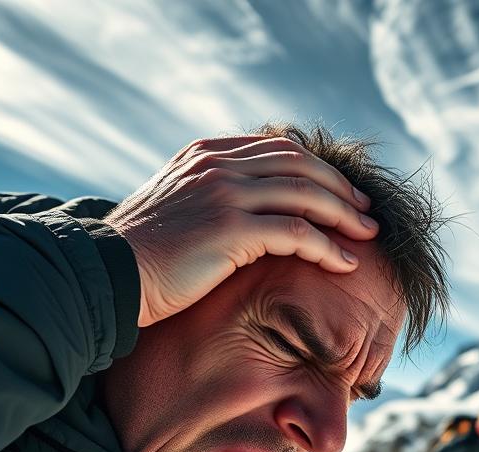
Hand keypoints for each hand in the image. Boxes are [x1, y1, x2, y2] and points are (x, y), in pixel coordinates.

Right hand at [104, 135, 378, 326]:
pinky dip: (327, 247)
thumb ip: (212, 192)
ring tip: (369, 235)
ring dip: (345, 215)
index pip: (280, 149)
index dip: (319, 169)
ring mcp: (225, 193)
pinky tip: (345, 263)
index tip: (343, 191)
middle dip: (341, 189)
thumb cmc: (144, 253)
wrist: (109, 275)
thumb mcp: (178, 205)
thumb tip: (252, 207)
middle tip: (368, 211)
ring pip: (306, 196)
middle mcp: (218, 165)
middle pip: (301, 166)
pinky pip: (297, 233)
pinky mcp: (231, 228)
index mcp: (207, 154)